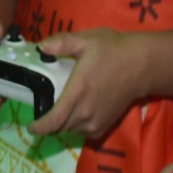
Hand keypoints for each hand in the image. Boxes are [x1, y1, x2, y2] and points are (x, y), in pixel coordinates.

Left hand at [29, 29, 146, 140]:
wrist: (142, 65)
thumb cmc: (113, 51)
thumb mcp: (86, 40)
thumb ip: (61, 43)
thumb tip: (40, 47)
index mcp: (78, 92)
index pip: (54, 120)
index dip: (39, 127)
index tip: (30, 126)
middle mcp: (86, 111)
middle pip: (59, 127)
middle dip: (48, 123)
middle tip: (43, 110)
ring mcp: (97, 121)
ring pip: (71, 130)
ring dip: (62, 124)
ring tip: (60, 109)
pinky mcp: (106, 125)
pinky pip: (84, 132)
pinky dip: (76, 126)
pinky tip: (76, 113)